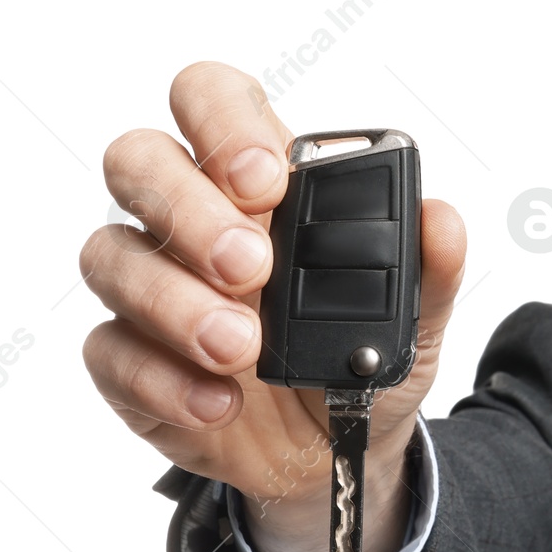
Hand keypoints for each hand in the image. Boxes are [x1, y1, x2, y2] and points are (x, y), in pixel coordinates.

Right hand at [81, 61, 465, 551]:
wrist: (339, 452)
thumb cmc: (359, 361)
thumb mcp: (413, 322)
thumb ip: (430, 270)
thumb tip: (440, 219)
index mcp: (258, 185)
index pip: (210, 99)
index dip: (223, 120)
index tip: (267, 178)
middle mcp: (189, 220)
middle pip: (138, 161)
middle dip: (188, 207)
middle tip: (250, 266)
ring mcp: (150, 286)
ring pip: (110, 255)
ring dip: (174, 300)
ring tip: (241, 348)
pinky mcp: (127, 358)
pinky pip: (111, 352)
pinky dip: (165, 379)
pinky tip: (220, 401)